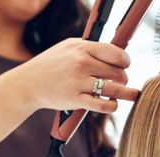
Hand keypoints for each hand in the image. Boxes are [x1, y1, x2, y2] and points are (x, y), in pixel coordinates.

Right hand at [15, 38, 139, 114]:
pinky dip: (113, 106)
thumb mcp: (68, 47)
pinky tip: (113, 104)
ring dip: (126, 93)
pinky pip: (104, 105)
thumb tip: (113, 51)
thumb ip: (90, 48)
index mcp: (82, 48)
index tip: (125, 66)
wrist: (28, 83)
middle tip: (122, 82)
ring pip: (115, 89)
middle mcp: (81, 63)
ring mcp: (78, 82)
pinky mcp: (76, 100)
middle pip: (118, 72)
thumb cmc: (51, 65)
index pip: (116, 53)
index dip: (125, 61)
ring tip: (130, 94)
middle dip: (124, 78)